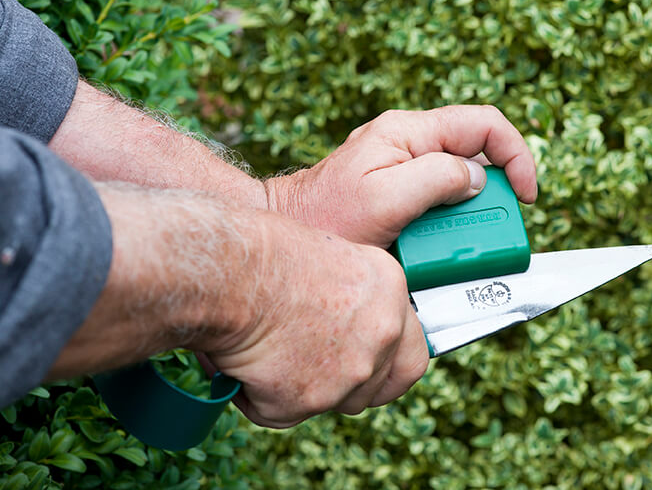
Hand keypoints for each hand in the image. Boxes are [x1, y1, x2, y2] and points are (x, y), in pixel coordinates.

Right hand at [49, 184, 427, 427]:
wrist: (228, 270)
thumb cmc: (263, 251)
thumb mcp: (328, 257)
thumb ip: (352, 299)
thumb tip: (340, 327)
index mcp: (390, 289)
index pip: (412, 353)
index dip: (388, 366)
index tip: (368, 367)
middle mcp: (382, 332)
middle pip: (375, 387)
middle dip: (343, 385)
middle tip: (306, 368)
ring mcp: (350, 370)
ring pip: (329, 402)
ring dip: (300, 389)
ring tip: (264, 352)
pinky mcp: (310, 399)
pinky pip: (280, 411)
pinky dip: (258, 396)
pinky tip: (242, 362)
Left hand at [265, 105, 536, 248]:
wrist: (284, 235)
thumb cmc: (324, 217)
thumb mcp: (383, 198)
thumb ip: (435, 178)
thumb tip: (476, 178)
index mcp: (409, 131)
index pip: (483, 124)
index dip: (515, 154)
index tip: (525, 195)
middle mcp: (410, 144)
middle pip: (476, 157)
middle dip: (490, 198)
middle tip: (486, 235)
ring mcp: (403, 169)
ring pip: (460, 186)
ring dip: (466, 221)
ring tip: (448, 249)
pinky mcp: (399, 194)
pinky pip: (438, 206)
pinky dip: (445, 229)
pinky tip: (431, 251)